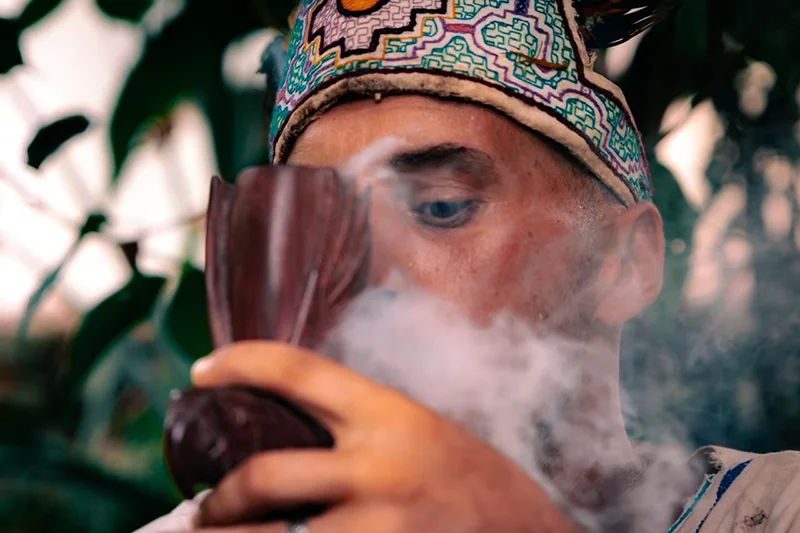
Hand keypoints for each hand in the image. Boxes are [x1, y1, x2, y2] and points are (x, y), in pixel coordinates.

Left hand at [189, 341, 580, 532]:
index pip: (298, 370)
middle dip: (217, 500)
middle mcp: (380, 465)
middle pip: (263, 474)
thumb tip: (291, 428)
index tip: (203, 371)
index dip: (241, 361)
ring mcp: (380, 523)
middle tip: (204, 509)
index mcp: (390, 415)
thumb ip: (363, 427)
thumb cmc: (479, 484)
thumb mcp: (424, 433)